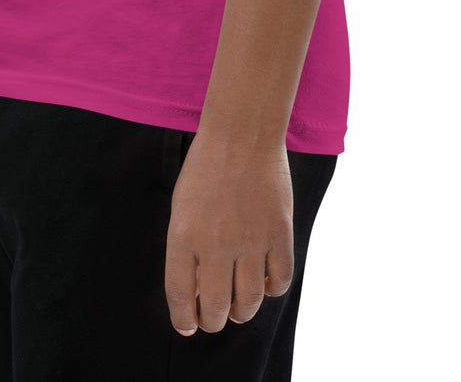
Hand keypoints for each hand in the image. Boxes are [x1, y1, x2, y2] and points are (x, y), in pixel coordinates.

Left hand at [164, 130, 293, 335]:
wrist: (242, 135)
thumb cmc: (206, 169)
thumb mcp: (183, 207)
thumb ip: (186, 249)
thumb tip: (198, 292)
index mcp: (184, 236)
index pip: (181, 296)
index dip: (185, 319)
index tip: (189, 326)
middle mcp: (216, 244)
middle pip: (217, 308)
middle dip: (214, 321)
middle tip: (214, 318)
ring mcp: (251, 241)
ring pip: (250, 301)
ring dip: (242, 311)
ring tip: (238, 306)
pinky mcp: (280, 234)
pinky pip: (279, 281)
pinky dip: (271, 289)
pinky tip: (263, 280)